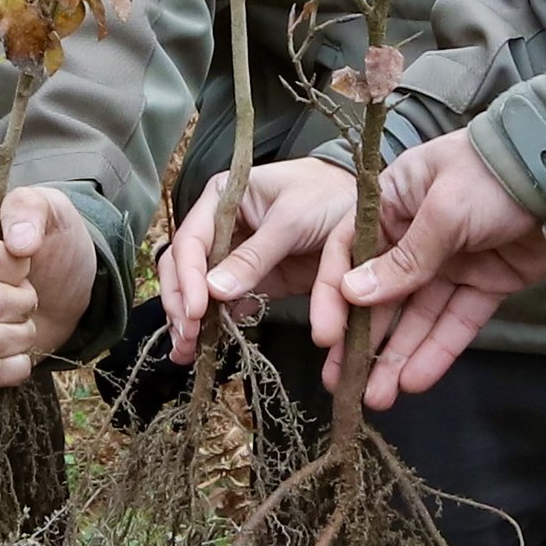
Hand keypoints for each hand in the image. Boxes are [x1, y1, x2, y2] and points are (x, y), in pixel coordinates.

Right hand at [0, 187, 96, 387]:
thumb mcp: (53, 211)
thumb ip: (32, 210)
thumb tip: (20, 241)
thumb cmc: (52, 243)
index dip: (14, 268)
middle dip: (22, 303)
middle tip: (29, 292)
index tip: (25, 259)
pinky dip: (11, 366)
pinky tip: (20, 349)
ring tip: (23, 316)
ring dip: (20, 335)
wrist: (60, 286)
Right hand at [155, 158, 358, 365]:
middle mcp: (220, 228)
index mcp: (221, 200)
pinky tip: (204, 349)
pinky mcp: (254, 283)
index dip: (188, 277)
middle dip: (180, 302)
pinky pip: (226, 306)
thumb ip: (255, 255)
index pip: (190, 241)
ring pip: (198, 291)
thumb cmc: (327, 195)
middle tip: (188, 336)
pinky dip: (215, 327)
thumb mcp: (292, 220)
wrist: (365, 210)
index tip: (195, 310)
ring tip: (187, 351)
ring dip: (190, 321)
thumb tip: (214, 292)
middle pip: (183, 268)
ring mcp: (235, 258)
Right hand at [315, 131, 545, 408]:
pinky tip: (417, 380)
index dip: (333, 294)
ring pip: (415, 316)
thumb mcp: (443, 211)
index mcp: (391, 203)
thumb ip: (403, 260)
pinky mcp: (484, 285)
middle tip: (340, 383)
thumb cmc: (493, 176)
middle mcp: (412, 235)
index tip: (325, 336)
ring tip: (376, 397)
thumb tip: (352, 295)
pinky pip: (455, 322)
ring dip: (396, 356)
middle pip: (379, 294)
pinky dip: (437, 350)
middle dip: (361, 340)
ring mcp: (449, 263)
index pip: (347, 251)